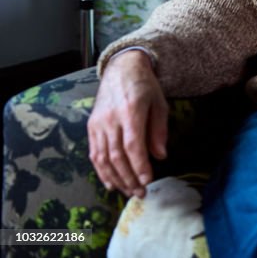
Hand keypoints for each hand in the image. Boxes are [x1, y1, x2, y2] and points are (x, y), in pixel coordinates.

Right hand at [87, 50, 167, 197]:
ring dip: (115, 178)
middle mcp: (111, 119)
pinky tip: (110, 182)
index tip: (148, 180)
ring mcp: (98, 123)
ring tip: (128, 191)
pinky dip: (101, 170)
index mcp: (130, 110)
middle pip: (117, 155)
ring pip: (103, 158)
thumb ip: (159, 130)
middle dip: (129, 177)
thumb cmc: (145, 86)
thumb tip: (160, 156)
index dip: (139, 165)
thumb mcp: (159, 103)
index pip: (133, 144)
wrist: (121, 68)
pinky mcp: (91, 126)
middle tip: (140, 192)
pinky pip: (94, 152)